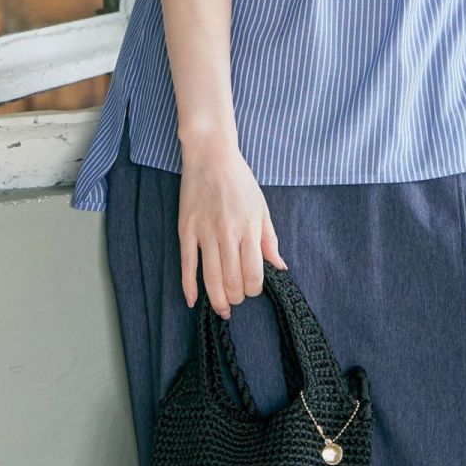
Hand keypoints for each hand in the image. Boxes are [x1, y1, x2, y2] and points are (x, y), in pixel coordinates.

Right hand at [177, 142, 287, 317]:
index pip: (254, 272)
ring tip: (222, 309)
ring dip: (217, 299)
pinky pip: (187, 264)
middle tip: (237, 300)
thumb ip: (270, 240)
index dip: (254, 288)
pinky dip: (189, 286)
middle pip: (232, 279)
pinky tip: (192, 301)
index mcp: (249, 228)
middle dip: (237, 297)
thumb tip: (280, 267)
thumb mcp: (262, 208)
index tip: (253, 289)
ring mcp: (204, 232)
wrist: (211, 156)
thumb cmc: (240, 181)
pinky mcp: (186, 230)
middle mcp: (227, 232)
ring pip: (210, 277)